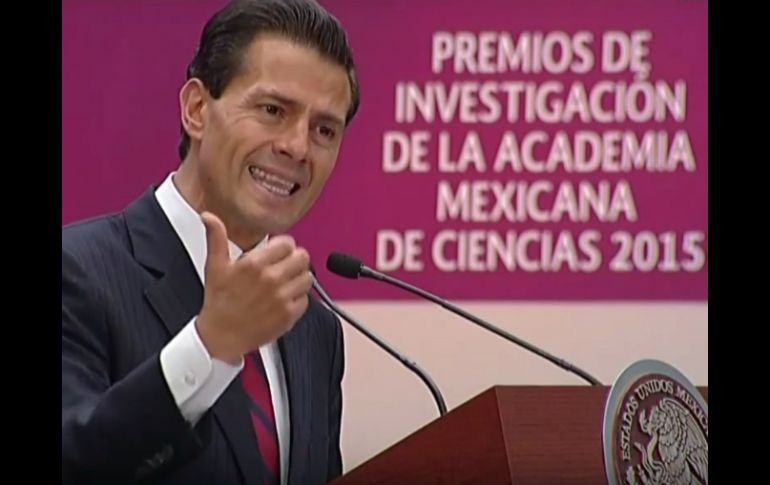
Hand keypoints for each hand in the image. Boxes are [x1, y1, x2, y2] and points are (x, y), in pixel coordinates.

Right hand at [196, 212, 311, 363]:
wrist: (220, 336)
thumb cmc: (218, 301)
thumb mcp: (215, 266)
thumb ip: (216, 237)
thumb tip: (208, 216)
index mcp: (254, 264)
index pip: (288, 243)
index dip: (284, 246)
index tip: (277, 253)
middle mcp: (271, 279)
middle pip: (303, 257)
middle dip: (294, 259)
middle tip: (284, 266)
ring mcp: (282, 298)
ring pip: (308, 277)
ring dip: (298, 278)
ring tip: (284, 282)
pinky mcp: (289, 315)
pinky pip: (306, 299)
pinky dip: (298, 298)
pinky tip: (284, 299)